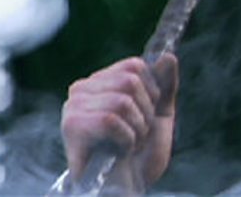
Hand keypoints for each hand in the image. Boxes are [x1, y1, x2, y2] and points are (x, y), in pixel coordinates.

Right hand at [60, 54, 179, 193]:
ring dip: (137, 129)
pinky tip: (119, 151)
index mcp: (100, 83)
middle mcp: (82, 89)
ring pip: (122, 100)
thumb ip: (164, 88)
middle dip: (146, 113)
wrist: (125, 191)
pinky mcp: (72, 126)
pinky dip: (126, 139)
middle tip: (137, 135)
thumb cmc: (138, 158)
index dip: (151, 92)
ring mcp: (74, 106)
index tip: (147, 116)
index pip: (134, 65)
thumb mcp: (159, 119)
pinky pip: (111, 119)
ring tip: (128, 145)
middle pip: (130, 80)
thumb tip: (168, 57)